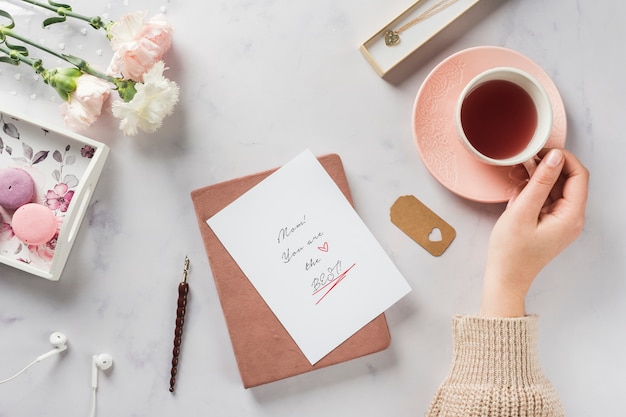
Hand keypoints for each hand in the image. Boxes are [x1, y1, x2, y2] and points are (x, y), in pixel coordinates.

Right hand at [480, 148, 588, 316]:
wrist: (505, 279)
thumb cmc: (511, 252)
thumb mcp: (522, 212)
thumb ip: (540, 182)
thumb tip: (554, 157)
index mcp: (571, 216)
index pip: (578, 175)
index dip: (562, 158)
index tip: (541, 151)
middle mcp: (571, 218)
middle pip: (568, 180)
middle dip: (548, 167)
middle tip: (524, 161)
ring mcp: (561, 222)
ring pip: (556, 189)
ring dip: (538, 179)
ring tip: (517, 178)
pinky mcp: (550, 224)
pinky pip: (546, 200)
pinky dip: (533, 192)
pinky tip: (518, 193)